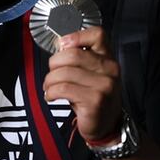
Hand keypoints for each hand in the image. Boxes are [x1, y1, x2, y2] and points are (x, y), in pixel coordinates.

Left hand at [44, 27, 121, 143]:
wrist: (107, 124)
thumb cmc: (94, 97)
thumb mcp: (93, 74)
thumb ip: (80, 58)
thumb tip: (60, 46)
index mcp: (109, 58)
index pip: (97, 34)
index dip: (76, 36)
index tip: (63, 45)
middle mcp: (110, 70)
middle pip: (73, 54)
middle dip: (54, 64)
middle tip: (52, 73)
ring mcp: (104, 86)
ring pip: (64, 73)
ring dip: (50, 81)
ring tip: (50, 87)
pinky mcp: (94, 101)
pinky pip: (63, 89)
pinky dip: (51, 92)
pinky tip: (51, 96)